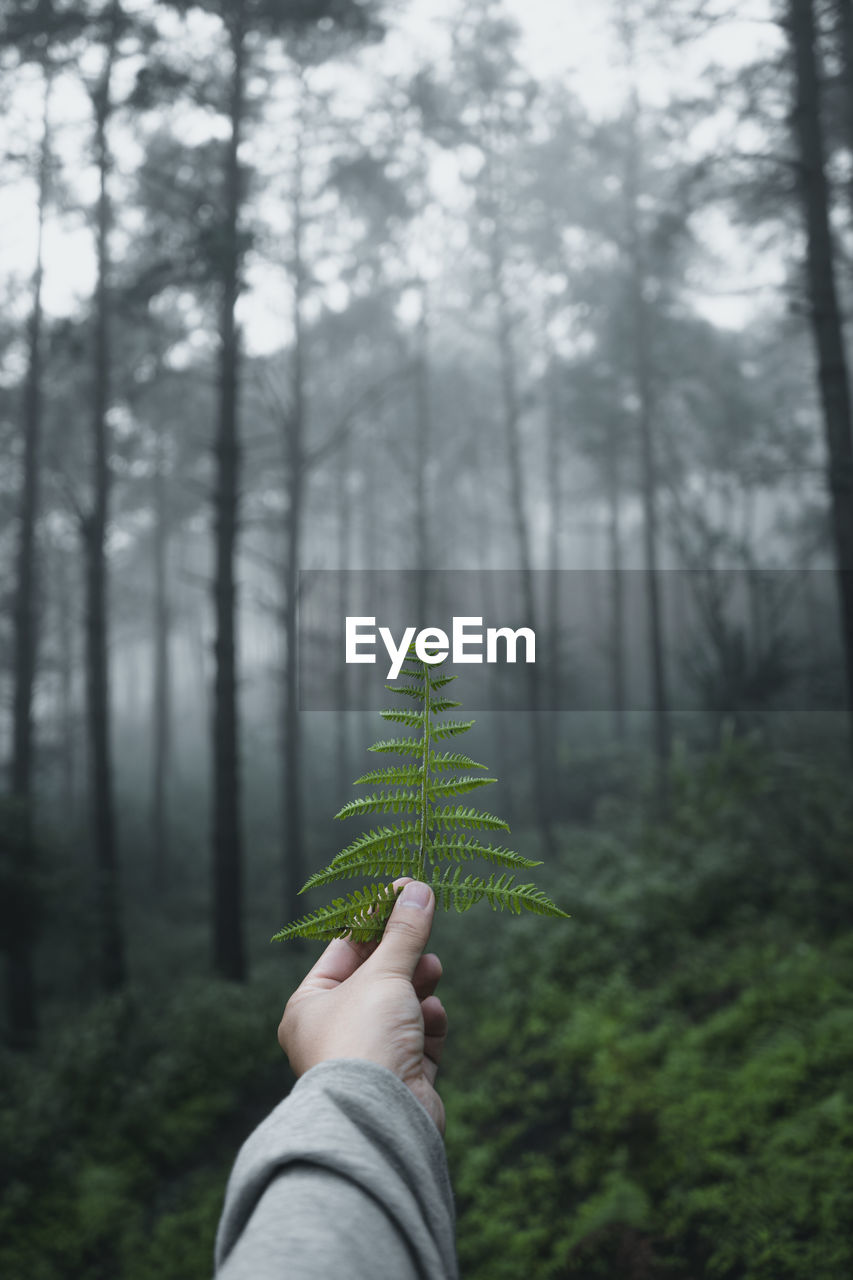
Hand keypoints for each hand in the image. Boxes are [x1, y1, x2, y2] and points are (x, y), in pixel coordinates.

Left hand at [278, 880, 448, 1133]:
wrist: (381, 1119)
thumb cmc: (364, 1039)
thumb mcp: (384, 973)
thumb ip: (404, 931)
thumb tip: (419, 890)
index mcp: (310, 1005)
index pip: (345, 949)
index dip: (377, 918)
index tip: (407, 890)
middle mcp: (334, 1031)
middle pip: (376, 977)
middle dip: (403, 955)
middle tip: (425, 928)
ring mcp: (369, 1055)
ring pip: (403, 1005)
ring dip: (420, 988)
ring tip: (430, 974)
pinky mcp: (401, 1076)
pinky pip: (420, 1037)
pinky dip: (429, 1025)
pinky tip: (432, 1020)